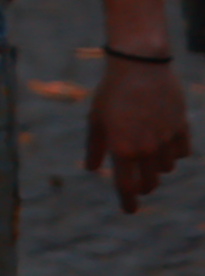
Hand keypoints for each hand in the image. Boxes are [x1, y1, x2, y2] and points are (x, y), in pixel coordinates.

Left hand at [87, 56, 190, 212]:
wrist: (140, 65)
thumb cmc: (112, 92)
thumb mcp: (96, 119)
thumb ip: (95, 147)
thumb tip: (93, 169)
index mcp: (122, 148)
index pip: (126, 187)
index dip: (128, 202)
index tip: (129, 210)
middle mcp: (147, 149)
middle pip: (149, 183)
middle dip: (142, 186)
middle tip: (136, 184)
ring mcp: (166, 140)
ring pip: (165, 168)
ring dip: (156, 166)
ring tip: (146, 151)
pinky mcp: (182, 130)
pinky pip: (181, 153)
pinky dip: (173, 152)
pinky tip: (164, 140)